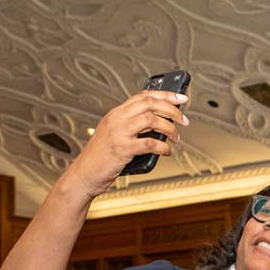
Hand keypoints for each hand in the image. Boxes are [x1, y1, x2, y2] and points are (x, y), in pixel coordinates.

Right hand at [66, 90, 188, 198]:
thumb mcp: (114, 135)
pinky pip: (149, 143)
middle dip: (172, 110)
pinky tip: (166, 151)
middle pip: (149, 104)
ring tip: (176, 138)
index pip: (143, 96)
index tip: (181, 97)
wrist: (84, 174)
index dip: (165, 94)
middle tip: (184, 120)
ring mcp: (119, 133)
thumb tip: (161, 126)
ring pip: (151, 120)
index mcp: (116, 114)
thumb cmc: (102, 158)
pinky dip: (162, 147)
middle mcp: (117, 119)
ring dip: (169, 128)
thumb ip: (132, 128)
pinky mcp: (122, 149)